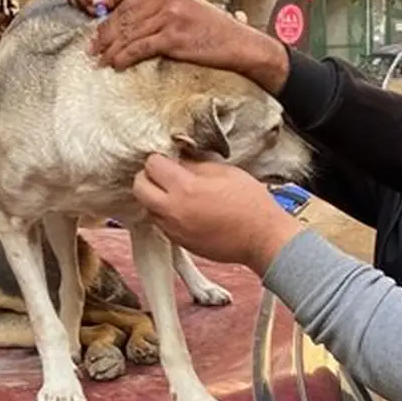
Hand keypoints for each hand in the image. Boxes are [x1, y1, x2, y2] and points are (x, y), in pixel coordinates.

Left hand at [67, 0, 287, 92]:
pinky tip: (117, 64)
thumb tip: (118, 16)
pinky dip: (124, 58)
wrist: (234, 41)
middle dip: (103, 34)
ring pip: (127, 32)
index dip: (103, 8)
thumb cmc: (206, 26)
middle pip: (121, 14)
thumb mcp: (178, 4)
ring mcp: (168, 14)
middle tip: (92, 48)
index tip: (93, 21)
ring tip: (101, 59)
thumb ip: (150, 3)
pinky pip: (139, 48)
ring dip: (110, 49)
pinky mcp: (173, 36)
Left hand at [132, 154, 302, 271]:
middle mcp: (173, 210)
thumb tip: (179, 158)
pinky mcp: (180, 243)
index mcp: (185, 188)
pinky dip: (167, 214)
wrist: (262, 239)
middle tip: (165, 174)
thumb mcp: (226, 172)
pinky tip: (187, 210)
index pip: (152, 165)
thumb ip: (196, 164)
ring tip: (177, 193)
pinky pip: (162, 224)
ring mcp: (174, 230)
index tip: (169, 158)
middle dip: (148, 177)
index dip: (160, 158)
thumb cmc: (251, 204)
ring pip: (148, 207)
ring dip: (156, 197)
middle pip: (139, 188)